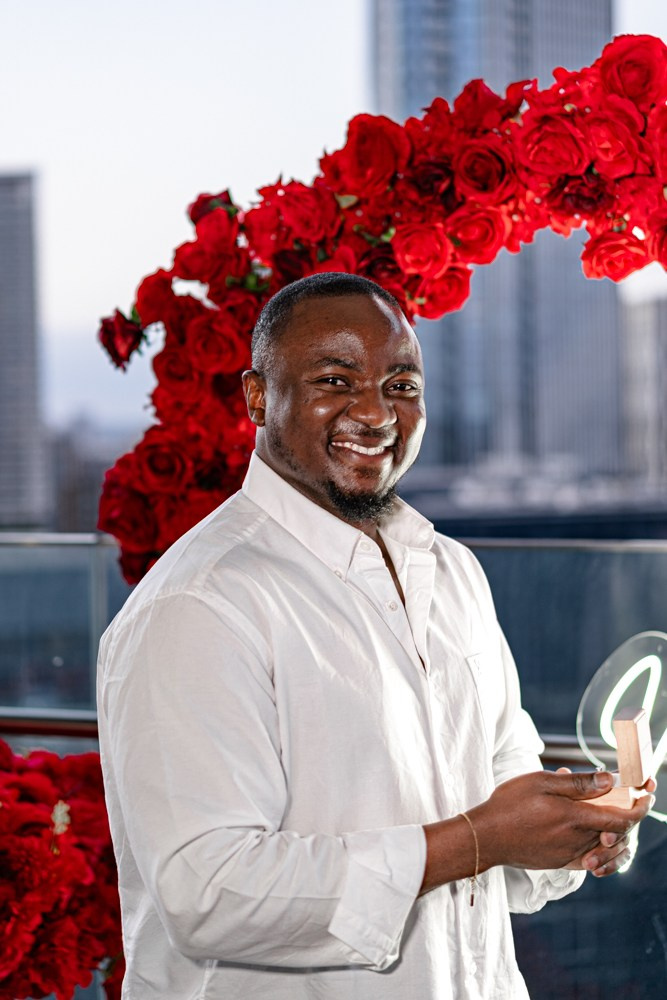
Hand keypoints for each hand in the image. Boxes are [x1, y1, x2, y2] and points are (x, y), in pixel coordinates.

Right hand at [421, 769, 654, 893]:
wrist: (487, 837)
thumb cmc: (509, 805)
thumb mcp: (541, 782)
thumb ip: (578, 783)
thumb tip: (609, 779)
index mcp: (576, 818)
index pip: (624, 818)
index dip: (641, 805)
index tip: (647, 792)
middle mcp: (578, 840)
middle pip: (620, 832)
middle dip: (631, 813)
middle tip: (631, 795)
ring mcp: (571, 855)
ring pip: (608, 846)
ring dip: (616, 828)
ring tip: (607, 809)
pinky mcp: (562, 863)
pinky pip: (593, 860)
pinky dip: (603, 849)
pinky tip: (595, 836)